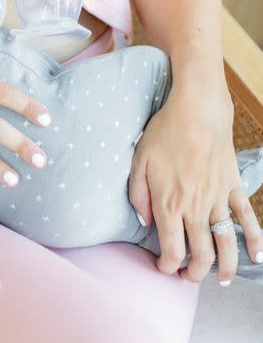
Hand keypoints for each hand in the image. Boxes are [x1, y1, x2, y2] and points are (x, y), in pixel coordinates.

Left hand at [128, 83, 262, 283]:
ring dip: (225, 266)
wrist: (197, 111)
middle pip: (201, 255)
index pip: (171, 250)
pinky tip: (257, 256)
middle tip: (188, 276)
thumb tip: (144, 220)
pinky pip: (247, 218)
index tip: (164, 267)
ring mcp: (218, 199)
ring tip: (220, 279)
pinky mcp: (233, 187)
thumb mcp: (139, 160)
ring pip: (225, 244)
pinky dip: (254, 239)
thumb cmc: (165, 132)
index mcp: (170, 203)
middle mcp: (196, 208)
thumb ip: (138, 194)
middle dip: (195, 273)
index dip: (167, 266)